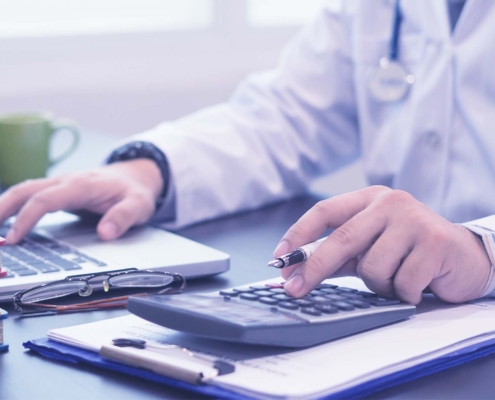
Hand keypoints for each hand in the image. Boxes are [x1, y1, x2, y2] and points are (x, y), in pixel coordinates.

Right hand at [0, 159, 163, 242]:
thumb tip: (104, 233)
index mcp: (82, 185)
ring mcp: (61, 184)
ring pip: (24, 190)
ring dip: (4, 207)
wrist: (136, 176)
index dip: (27, 218)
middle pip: (25, 190)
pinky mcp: (59, 191)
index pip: (46, 199)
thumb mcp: (139, 205)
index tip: (14, 238)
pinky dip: (14, 207)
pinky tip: (6, 223)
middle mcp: (67, 181)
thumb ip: (123, 217)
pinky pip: (31, 196)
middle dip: (2, 209)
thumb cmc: (135, 191)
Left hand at [274, 186, 490, 303]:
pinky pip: (400, 282)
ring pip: (371, 267)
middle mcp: (390, 202)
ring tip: (396, 278)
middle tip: (294, 290)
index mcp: (369, 199)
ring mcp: (414, 219)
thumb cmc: (409, 251)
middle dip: (314, 268)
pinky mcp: (435, 242)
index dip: (298, 234)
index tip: (279, 259)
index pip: (324, 211)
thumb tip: (296, 269)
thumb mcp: (371, 247)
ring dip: (378, 284)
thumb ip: (339, 255)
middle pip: (341, 238)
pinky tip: (417, 283)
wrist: (465, 256)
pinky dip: (402, 293)